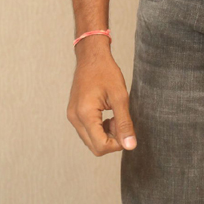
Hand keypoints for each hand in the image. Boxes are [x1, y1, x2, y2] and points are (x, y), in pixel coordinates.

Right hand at [67, 39, 137, 155]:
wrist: (91, 55)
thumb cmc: (106, 71)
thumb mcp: (120, 96)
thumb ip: (124, 123)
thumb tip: (130, 146)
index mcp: (85, 114)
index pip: (100, 146)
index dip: (117, 143)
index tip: (126, 128)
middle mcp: (75, 118)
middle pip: (94, 147)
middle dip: (111, 140)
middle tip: (121, 121)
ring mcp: (72, 116)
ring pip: (91, 141)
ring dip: (105, 135)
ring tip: (115, 116)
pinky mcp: (74, 113)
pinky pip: (87, 131)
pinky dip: (99, 129)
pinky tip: (107, 115)